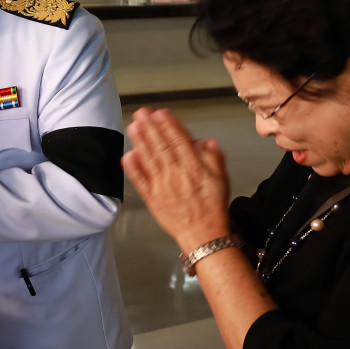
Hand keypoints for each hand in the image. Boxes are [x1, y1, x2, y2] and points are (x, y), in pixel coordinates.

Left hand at [121, 107, 231, 251]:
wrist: (203, 235)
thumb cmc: (212, 207)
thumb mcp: (222, 180)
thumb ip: (214, 158)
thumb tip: (206, 141)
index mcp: (194, 169)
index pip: (180, 142)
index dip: (169, 126)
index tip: (161, 113)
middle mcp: (176, 176)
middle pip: (162, 147)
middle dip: (151, 128)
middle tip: (142, 113)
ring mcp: (162, 187)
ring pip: (149, 160)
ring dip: (140, 142)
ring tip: (134, 126)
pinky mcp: (152, 198)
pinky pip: (141, 181)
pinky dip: (134, 168)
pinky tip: (128, 155)